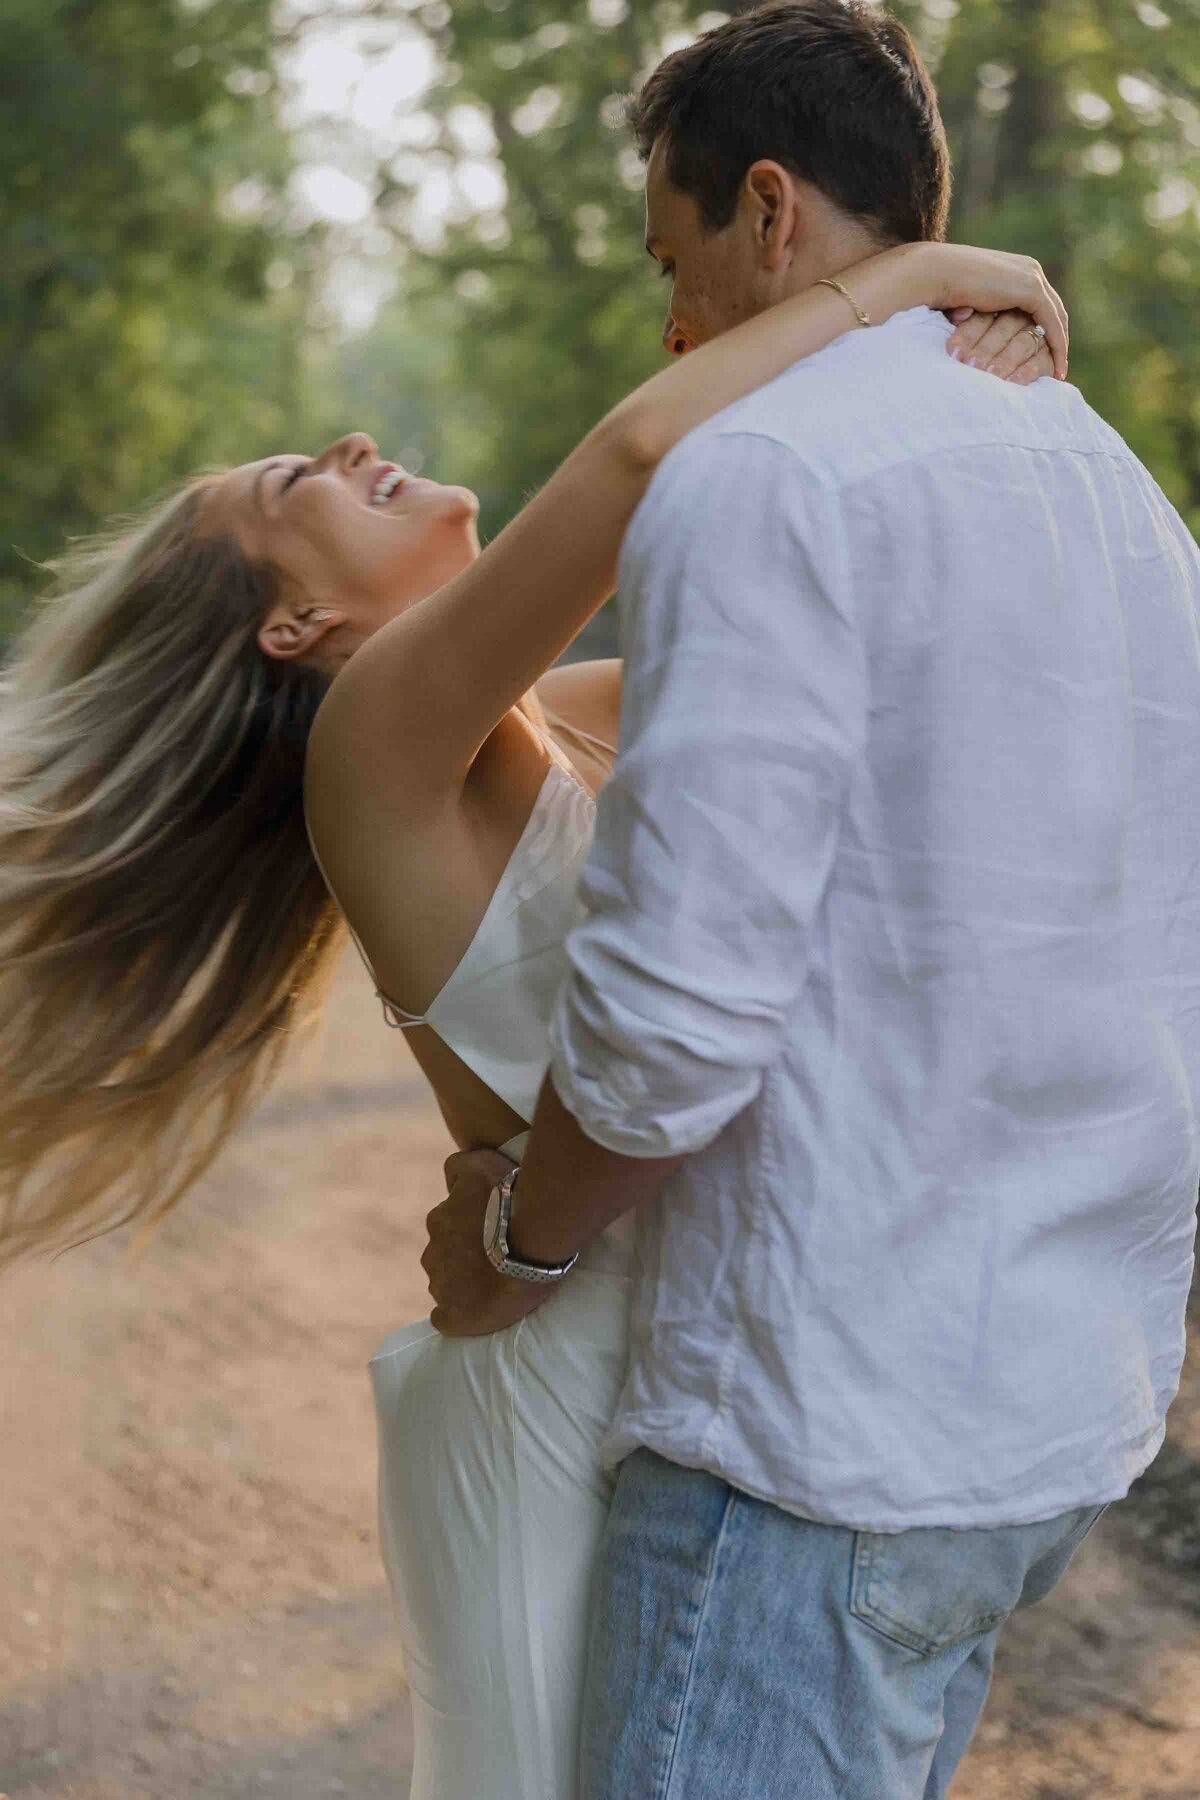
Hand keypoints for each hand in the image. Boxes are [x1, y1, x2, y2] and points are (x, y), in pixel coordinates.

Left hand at [421, 1148, 556, 1337]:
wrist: (534, 1244)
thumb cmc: (513, 1200)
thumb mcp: (483, 1162)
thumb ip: (459, 1166)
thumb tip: (450, 1179)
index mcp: (439, 1220)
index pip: (447, 1226)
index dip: (470, 1230)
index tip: (493, 1233)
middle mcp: (432, 1253)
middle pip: (444, 1257)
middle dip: (464, 1258)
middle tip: (498, 1258)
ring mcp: (441, 1287)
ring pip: (446, 1286)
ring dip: (464, 1285)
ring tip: (496, 1285)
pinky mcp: (452, 1317)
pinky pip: (445, 1319)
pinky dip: (458, 1316)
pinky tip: (479, 1312)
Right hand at [915, 242, 1068, 377]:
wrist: (936, 274)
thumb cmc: (941, 291)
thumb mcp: (969, 302)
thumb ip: (981, 311)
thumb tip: (968, 322)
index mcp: (1015, 269)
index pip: (1040, 301)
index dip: (1045, 326)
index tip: (1044, 350)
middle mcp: (1029, 268)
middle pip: (1053, 307)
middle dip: (1057, 336)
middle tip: (1059, 363)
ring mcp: (1031, 276)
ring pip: (1056, 315)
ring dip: (1059, 344)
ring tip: (1059, 370)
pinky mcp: (1030, 288)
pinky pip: (1051, 321)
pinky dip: (1056, 344)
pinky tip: (1056, 367)